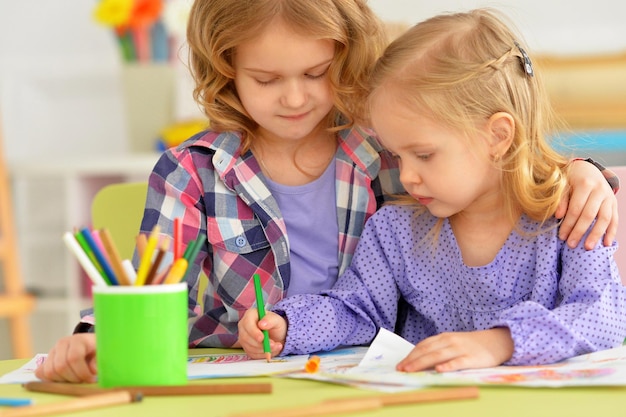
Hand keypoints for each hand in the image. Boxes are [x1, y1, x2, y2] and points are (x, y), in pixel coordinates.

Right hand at [34, 333, 96, 382]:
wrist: (89, 344)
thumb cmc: (96, 349)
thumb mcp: (102, 352)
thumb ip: (98, 361)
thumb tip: (92, 371)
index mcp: (78, 340)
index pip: (74, 358)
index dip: (82, 372)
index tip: (91, 379)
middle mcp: (62, 343)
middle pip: (60, 367)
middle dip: (73, 379)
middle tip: (83, 381)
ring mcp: (52, 351)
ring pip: (49, 372)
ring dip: (63, 381)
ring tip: (75, 379)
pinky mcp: (45, 360)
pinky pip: (41, 373)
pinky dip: (50, 380)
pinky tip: (64, 379)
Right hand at [237, 309, 286, 358]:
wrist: (277, 335)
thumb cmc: (276, 325)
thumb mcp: (277, 320)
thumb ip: (270, 320)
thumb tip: (262, 324)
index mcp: (250, 315)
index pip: (247, 323)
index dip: (254, 332)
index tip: (262, 338)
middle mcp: (244, 326)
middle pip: (246, 337)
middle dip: (260, 344)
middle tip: (273, 345)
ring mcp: (243, 338)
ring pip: (249, 347)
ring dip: (264, 349)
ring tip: (276, 346)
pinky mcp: (246, 348)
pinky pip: (252, 354)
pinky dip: (263, 354)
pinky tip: (271, 350)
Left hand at [396, 328, 513, 372]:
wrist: (497, 341)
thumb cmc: (471, 344)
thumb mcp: (453, 343)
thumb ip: (438, 349)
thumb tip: (419, 361)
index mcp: (444, 338)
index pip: (423, 346)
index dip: (410, 355)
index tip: (400, 364)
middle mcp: (450, 342)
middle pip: (427, 351)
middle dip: (412, 361)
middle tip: (401, 369)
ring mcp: (461, 349)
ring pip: (438, 356)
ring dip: (422, 363)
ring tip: (411, 370)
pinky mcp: (472, 358)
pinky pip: (458, 362)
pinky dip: (448, 366)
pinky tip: (439, 370)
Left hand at [556, 159, 617, 248]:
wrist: (587, 169)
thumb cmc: (571, 179)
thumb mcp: (563, 184)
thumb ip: (561, 199)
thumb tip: (558, 216)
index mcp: (585, 184)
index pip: (576, 208)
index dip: (568, 224)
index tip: (561, 236)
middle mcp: (600, 190)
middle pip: (589, 215)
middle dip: (579, 231)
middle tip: (571, 245)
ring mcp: (609, 197)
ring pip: (605, 218)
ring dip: (596, 234)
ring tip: (588, 247)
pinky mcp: (614, 203)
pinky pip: (615, 219)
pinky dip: (611, 232)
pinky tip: (605, 244)